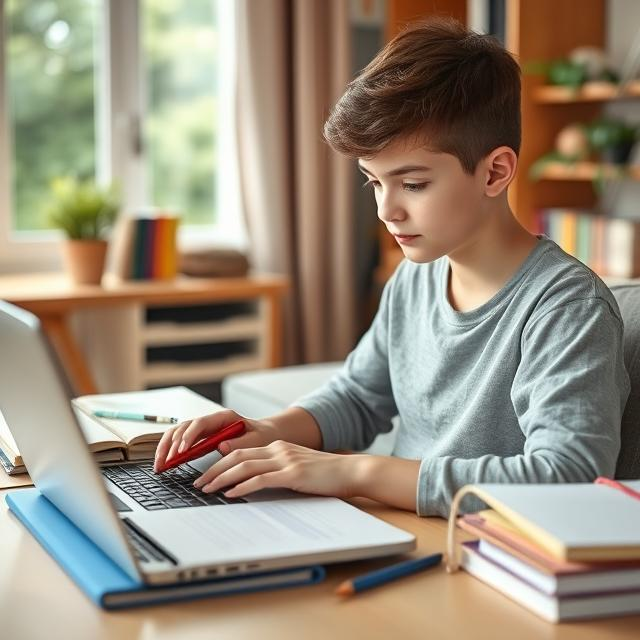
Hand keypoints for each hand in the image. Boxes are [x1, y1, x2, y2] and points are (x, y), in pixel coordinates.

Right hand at [153, 409, 278, 472]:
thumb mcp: (256, 440)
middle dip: (170, 444)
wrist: (266, 435)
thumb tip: (221, 446)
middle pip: (183, 427)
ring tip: (159, 466)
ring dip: (166, 448)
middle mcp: (211, 420)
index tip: (181, 451)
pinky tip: (165, 464)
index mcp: (224, 417)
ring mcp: (204, 428)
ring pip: (178, 433)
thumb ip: (240, 443)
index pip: (199, 423)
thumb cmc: (262, 436)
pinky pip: (181, 442)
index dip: (188, 436)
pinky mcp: (201, 438)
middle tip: (163, 462)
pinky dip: (171, 452)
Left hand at [192, 440, 361, 498]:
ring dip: (221, 478)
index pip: (241, 452)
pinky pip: (261, 479)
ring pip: (244, 466)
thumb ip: (278, 471)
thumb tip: (254, 484)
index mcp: (278, 447)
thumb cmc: (326, 474)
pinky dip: (242, 486)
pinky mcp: (292, 474)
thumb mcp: (298, 467)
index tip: (206, 475)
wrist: (351, 471)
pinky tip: (231, 494)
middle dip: (214, 470)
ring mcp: (285, 460)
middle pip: (237, 456)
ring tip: (207, 490)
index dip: (220, 463)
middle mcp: (278, 450)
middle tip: (198, 483)